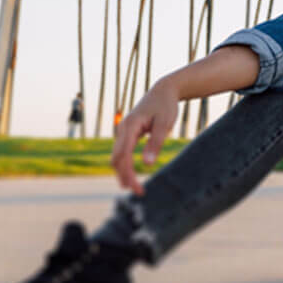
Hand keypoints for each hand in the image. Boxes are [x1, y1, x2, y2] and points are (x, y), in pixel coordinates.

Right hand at [110, 80, 180, 194]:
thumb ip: (155, 143)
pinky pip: (122, 151)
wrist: (164, 90)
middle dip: (124, 176)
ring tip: (135, 187)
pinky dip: (124, 164)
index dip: (128, 174)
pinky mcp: (128, 133)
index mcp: (130, 126)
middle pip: (116, 158)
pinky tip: (131, 174)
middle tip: (139, 192)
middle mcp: (123, 129)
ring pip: (117, 156)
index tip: (137, 188)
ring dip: (123, 172)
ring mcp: (123, 131)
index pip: (123, 155)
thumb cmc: (166, 106)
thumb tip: (146, 165)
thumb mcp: (165, 124)